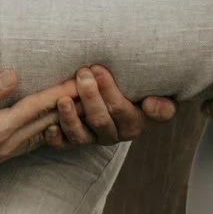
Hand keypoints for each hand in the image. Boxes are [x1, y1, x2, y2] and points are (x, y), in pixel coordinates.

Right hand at [0, 69, 72, 196]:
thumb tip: (13, 75)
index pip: (36, 108)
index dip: (60, 91)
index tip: (81, 77)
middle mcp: (5, 146)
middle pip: (46, 121)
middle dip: (70, 102)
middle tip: (93, 84)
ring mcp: (2, 153)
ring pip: (42, 132)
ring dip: (62, 115)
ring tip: (81, 99)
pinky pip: (31, 139)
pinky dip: (47, 126)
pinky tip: (54, 118)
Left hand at [41, 63, 173, 147]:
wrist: (127, 98)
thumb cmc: (142, 93)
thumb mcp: (160, 99)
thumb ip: (163, 106)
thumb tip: (152, 104)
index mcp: (134, 123)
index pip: (122, 111)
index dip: (109, 91)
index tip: (98, 68)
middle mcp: (112, 134)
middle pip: (100, 120)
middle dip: (90, 96)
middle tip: (82, 73)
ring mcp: (92, 138)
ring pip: (80, 136)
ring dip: (70, 118)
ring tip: (63, 99)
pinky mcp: (74, 140)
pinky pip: (64, 144)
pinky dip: (56, 138)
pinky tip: (49, 127)